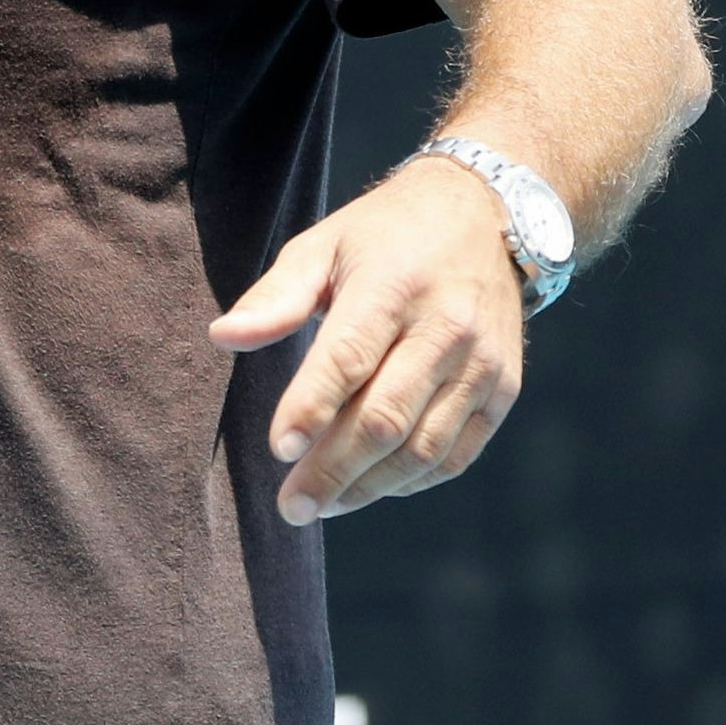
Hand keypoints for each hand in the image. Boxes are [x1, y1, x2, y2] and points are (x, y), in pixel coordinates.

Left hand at [210, 156, 529, 525]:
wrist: (483, 217)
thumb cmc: (384, 238)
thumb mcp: (322, 246)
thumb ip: (274, 297)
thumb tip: (222, 337)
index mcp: (393, 287)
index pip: (348, 359)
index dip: (311, 409)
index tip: (278, 450)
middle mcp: (445, 329)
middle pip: (385, 418)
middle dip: (333, 470)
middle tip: (291, 507)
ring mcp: (482, 364)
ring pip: (423, 447)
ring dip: (369, 487)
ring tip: (323, 505)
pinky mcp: (503, 389)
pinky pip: (456, 454)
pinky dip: (411, 480)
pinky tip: (372, 487)